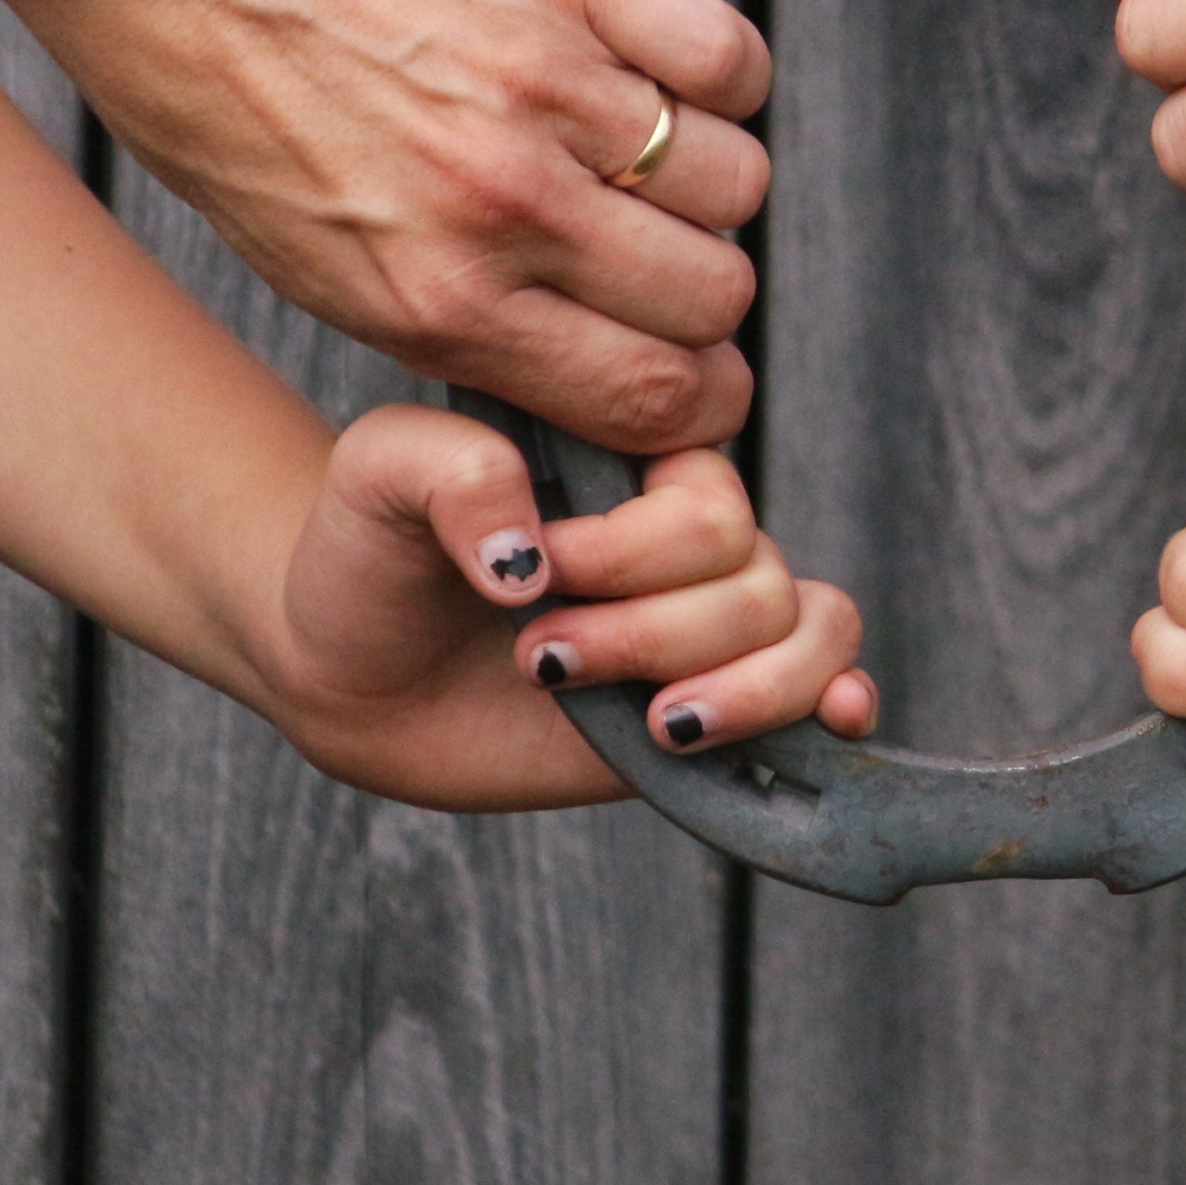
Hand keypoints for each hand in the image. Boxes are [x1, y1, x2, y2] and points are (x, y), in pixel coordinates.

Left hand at [0, 0, 774, 451]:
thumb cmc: (233, 104)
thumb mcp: (327, 272)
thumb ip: (473, 326)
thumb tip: (604, 362)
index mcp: (437, 300)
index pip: (654, 396)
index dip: (702, 398)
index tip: (698, 372)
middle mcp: (503, 202)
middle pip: (714, 292)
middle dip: (700, 286)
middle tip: (656, 246)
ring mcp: (546, 84)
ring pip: (735, 179)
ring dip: (705, 174)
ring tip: (639, 143)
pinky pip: (726, 59)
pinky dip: (715, 72)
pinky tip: (657, 63)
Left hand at [261, 410, 873, 809]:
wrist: (345, 668)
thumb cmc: (366, 554)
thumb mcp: (379, 480)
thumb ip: (451, 471)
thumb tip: (530, 554)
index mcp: (634, 463)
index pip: (706, 505)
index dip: (633, 555)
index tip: (530, 577)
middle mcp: (686, 540)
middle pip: (753, 582)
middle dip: (650, 635)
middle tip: (538, 657)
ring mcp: (707, 623)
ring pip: (802, 634)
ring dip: (729, 690)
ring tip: (646, 721)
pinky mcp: (710, 705)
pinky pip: (823, 685)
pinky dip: (840, 700)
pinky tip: (835, 719)